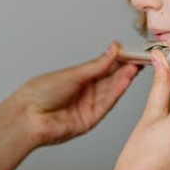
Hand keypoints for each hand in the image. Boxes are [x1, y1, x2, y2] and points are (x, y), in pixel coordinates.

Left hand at [12, 42, 140, 146]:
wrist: (28, 116)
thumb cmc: (41, 92)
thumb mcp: (72, 74)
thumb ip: (96, 65)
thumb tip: (113, 50)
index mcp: (79, 78)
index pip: (104, 67)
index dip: (119, 59)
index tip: (132, 51)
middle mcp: (86, 92)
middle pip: (110, 79)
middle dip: (126, 68)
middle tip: (141, 57)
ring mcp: (89, 106)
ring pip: (111, 90)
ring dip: (125, 78)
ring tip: (137, 65)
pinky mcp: (91, 119)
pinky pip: (107, 104)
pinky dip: (118, 92)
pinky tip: (126, 80)